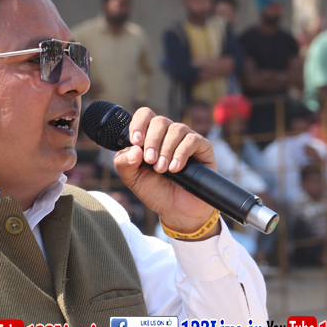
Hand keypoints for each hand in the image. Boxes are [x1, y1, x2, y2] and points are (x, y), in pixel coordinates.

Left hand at [113, 108, 218, 234]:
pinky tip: (175, 169)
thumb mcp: (132, 178)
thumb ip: (124, 163)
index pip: (144, 115)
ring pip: (176, 129)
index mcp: (149, 136)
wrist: (176, 210)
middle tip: (150, 161)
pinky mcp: (202, 147)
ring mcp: (185, 139)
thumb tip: (134, 149)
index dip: (138, 124)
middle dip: (152, 141)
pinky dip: (181, 154)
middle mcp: (167, 134)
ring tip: (162, 169)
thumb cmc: (155, 191)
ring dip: (166, 150)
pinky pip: (192, 140)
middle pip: (159, 121)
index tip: (136, 142)